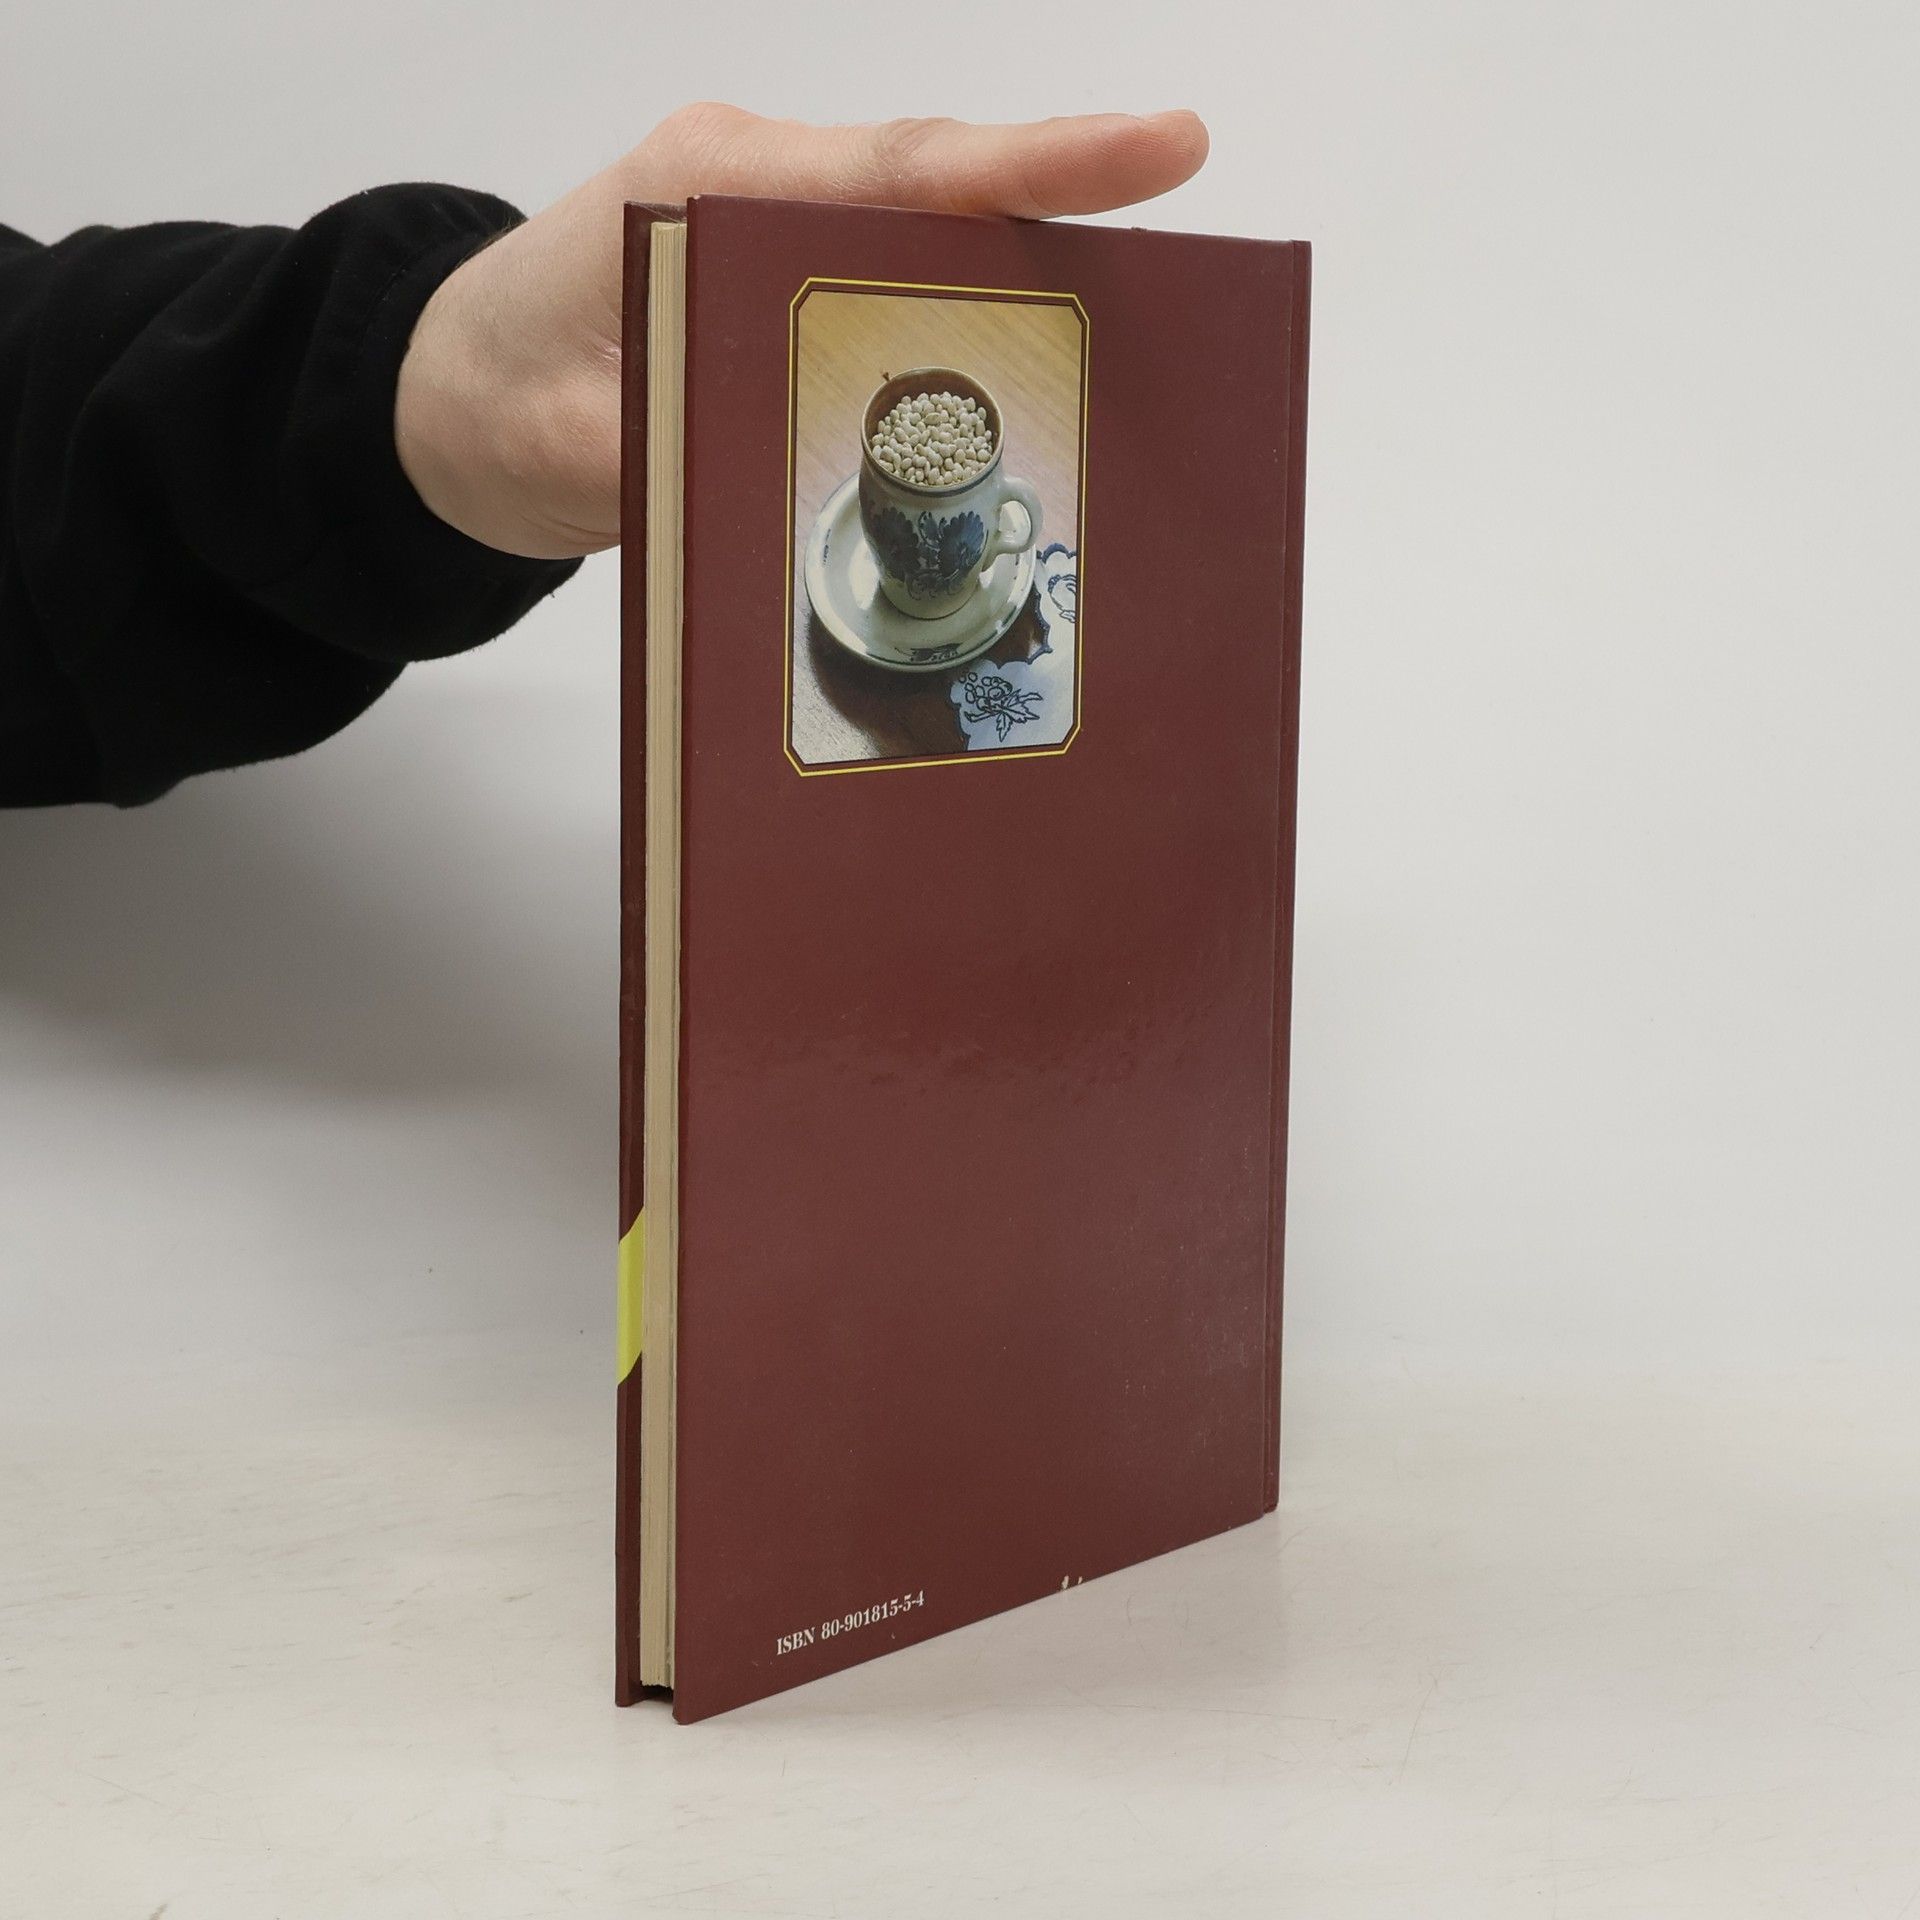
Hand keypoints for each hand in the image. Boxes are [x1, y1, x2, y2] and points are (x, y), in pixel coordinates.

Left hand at [393, 103, 1208, 558]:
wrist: (440, 397)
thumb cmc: (493, 401)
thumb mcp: (586, 449)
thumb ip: (696, 451)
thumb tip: (810, 477)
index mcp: (708, 190)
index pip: (899, 169)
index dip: (1037, 162)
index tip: (1159, 145)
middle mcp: (751, 179)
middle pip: (937, 184)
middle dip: (1066, 208)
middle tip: (1187, 277)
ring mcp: (767, 217)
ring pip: (925, 227)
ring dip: (1022, 271)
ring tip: (1130, 333)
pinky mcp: (776, 269)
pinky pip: (894, 274)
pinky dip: (962, 311)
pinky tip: (1019, 364)